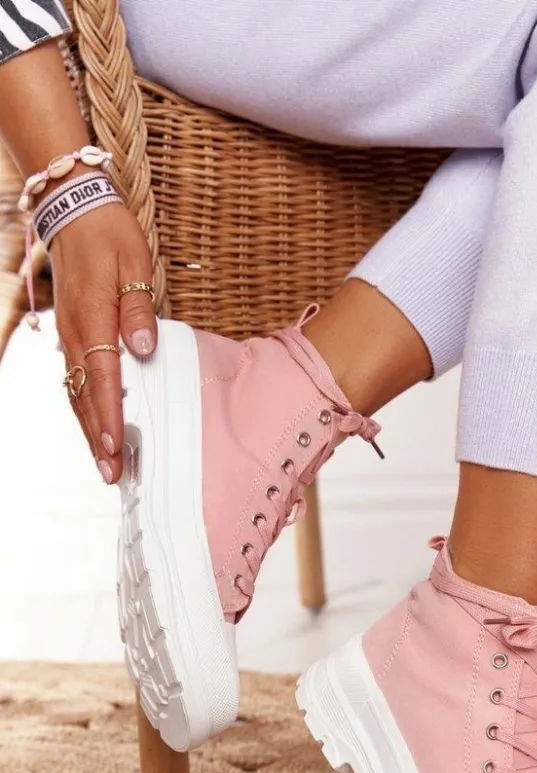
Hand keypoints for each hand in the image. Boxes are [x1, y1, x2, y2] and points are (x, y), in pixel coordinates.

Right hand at [51, 201, 157, 483]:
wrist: (75, 210)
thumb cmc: (110, 236)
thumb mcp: (134, 264)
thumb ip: (139, 309)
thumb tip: (144, 349)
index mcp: (93, 317)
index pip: (101, 377)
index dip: (107, 415)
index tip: (114, 447)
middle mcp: (74, 333)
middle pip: (83, 395)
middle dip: (96, 437)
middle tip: (111, 474)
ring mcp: (68, 335)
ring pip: (76, 392)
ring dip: (89, 428)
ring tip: (105, 462)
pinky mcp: (70, 334)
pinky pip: (75, 379)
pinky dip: (85, 407)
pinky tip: (95, 426)